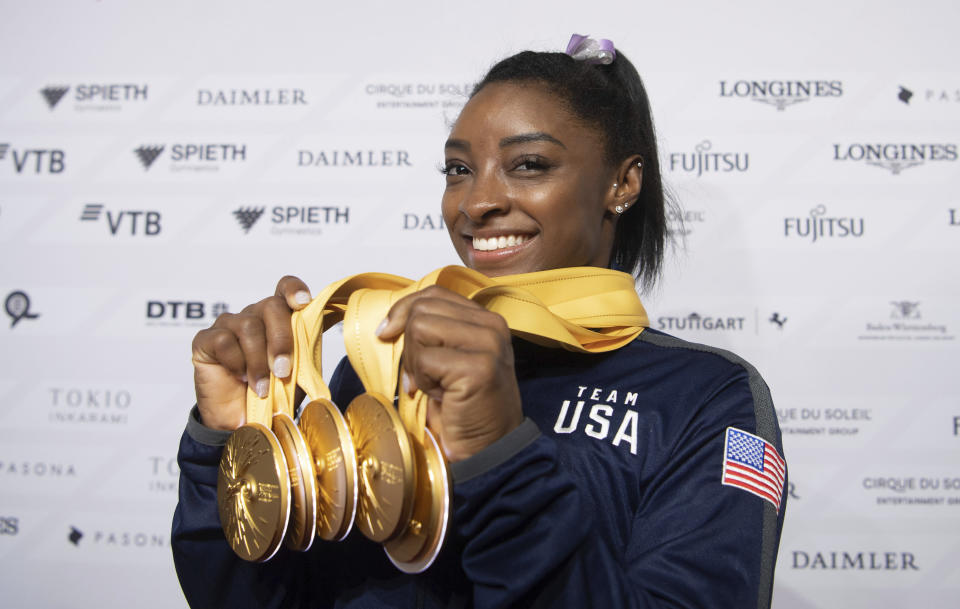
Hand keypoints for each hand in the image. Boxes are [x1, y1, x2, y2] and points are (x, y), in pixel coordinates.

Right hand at [190, 276, 311, 430]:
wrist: (243, 420)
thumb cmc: (273, 392)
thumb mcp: (298, 370)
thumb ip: (307, 346)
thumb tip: (324, 325)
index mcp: (279, 318)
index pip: (285, 288)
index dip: (294, 290)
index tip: (303, 303)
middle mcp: (254, 315)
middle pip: (271, 307)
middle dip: (281, 340)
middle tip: (283, 370)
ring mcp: (228, 325)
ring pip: (249, 326)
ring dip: (259, 361)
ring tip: (261, 387)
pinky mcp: (206, 339)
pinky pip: (224, 341)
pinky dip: (236, 363)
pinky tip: (240, 378)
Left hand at [377, 286, 523, 461]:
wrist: (487, 448)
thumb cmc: (464, 407)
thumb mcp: (447, 359)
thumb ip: (432, 332)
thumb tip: (390, 322)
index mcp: (486, 319)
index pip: (434, 293)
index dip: (403, 310)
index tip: (386, 332)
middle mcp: (492, 325)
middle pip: (423, 309)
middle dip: (409, 344)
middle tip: (421, 375)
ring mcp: (488, 344)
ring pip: (420, 328)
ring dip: (416, 363)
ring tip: (434, 385)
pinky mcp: (478, 367)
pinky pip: (425, 360)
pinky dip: (423, 382)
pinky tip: (441, 397)